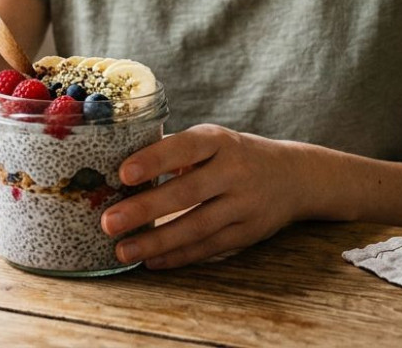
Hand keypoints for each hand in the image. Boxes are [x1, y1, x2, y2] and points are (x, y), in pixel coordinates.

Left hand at [100, 125, 304, 269]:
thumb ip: (173, 150)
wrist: (293, 176)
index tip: (123, 173)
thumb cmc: (234, 155)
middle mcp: (235, 171)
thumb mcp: (211, 141)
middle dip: (145, 209)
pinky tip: (150, 261)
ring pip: (197, 227)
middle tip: (108, 222)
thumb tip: (115, 161)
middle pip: (188, 193)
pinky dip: (178, 256)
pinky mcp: (247, 233)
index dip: (155, 160)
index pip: (185, 148)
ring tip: (122, 250)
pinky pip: (208, 248)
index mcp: (219, 141)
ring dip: (156, 241)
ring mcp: (244, 204)